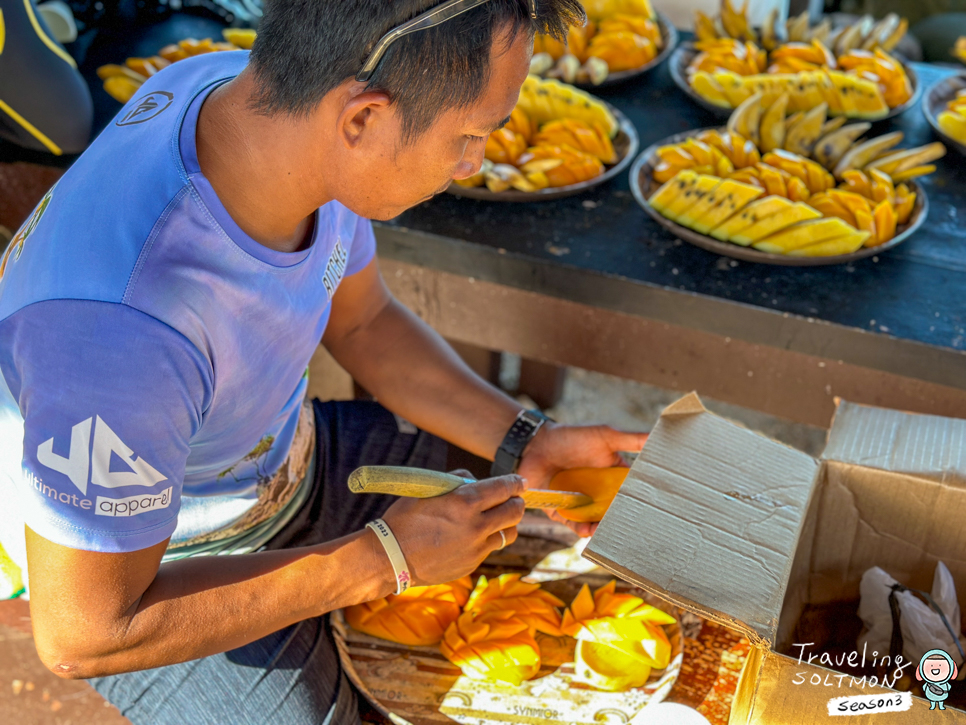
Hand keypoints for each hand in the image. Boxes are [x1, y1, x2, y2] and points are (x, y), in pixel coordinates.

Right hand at [380, 474, 524, 586]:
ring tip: (496, 519)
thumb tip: (476, 482)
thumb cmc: (404, 519)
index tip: (519, 481)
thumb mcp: (427, 490)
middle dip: (517, 502)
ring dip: (506, 524)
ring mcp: (476, 548)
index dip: (515, 483)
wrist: (389, 558)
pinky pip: (489, 549)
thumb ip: (457, 482)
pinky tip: (473, 536)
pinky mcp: (472, 564)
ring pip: (508, 534)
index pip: (503, 488)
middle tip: (513, 499)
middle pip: (515, 512)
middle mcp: (475, 526)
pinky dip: (487, 540)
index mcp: (465, 502)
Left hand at [517, 422, 647, 536]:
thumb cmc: (572, 437)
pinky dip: (583, 530)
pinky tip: (590, 531)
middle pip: (615, 512)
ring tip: (612, 534)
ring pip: (597, 522)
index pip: (630, 493)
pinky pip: (574, 525)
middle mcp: (597, 493)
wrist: (536, 443)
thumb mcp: (606, 435)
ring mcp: (580, 503)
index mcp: (610, 477)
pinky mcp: (562, 511)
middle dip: (624, 520)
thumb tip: (658, 438)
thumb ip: (632, 440)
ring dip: (605, 529)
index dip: (641, 501)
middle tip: (637, 529)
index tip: (655, 510)